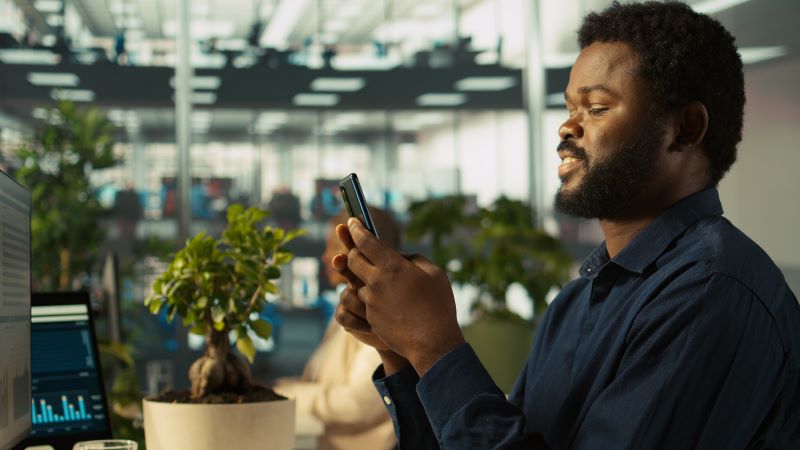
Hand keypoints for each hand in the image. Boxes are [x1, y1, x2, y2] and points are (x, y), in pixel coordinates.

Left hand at [335, 218, 464, 375]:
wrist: (432, 343)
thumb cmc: (438, 305)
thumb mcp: (434, 273)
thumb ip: (414, 259)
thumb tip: (400, 257)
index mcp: (392, 266)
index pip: (366, 241)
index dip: (356, 229)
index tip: (351, 221)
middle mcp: (376, 282)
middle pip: (352, 260)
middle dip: (353, 251)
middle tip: (360, 249)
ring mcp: (371, 302)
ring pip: (358, 283)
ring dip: (367, 279)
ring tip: (389, 286)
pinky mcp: (370, 318)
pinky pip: (366, 303)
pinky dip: (375, 299)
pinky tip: (393, 305)